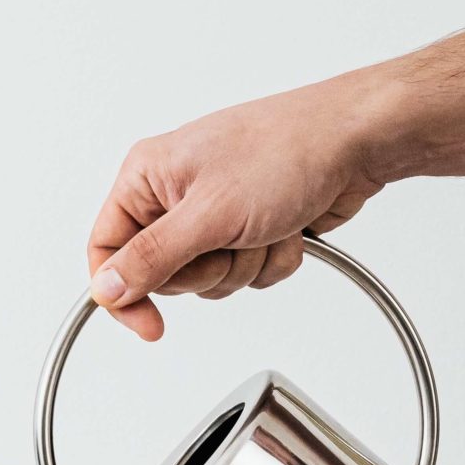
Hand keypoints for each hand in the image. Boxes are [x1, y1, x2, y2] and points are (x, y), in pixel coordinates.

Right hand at [87, 74, 393, 339]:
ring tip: (265, 226)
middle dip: (207, 269)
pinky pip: (245, 274)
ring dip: (244, 265)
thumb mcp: (208, 213)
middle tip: (229, 239)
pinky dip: (270, 261)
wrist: (359, 140)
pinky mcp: (248, 227)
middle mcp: (174, 194)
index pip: (106, 248)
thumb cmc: (288, 150)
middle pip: (163, 274)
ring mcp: (214, 212)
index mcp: (148, 177)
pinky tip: (286, 228)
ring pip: (208, 280)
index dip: (122, 292)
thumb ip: (150, 258)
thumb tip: (105, 290)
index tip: (149, 324)